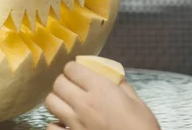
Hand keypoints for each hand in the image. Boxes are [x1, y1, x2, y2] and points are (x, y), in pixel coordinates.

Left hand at [45, 61, 160, 129]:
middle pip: (58, 83)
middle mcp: (84, 104)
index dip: (74, 68)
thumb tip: (115, 79)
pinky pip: (51, 127)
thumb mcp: (137, 103)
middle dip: (64, 81)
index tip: (79, 72)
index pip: (72, 68)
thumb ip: (123, 87)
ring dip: (58, 100)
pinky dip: (55, 124)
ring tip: (67, 103)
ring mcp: (75, 123)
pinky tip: (64, 124)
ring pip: (50, 102)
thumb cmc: (141, 128)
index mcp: (101, 90)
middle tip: (72, 86)